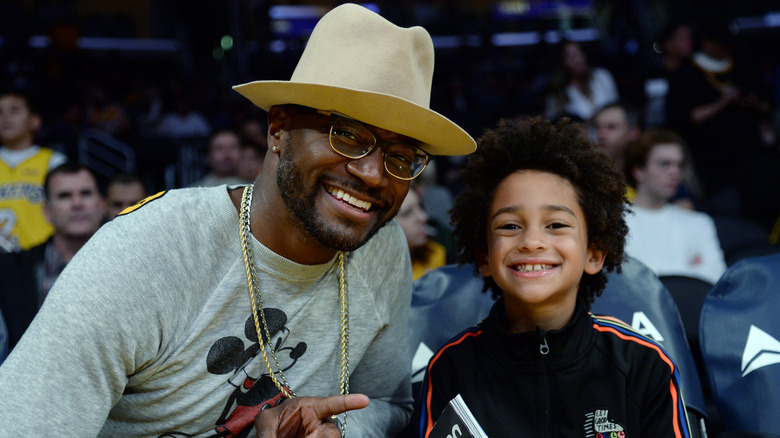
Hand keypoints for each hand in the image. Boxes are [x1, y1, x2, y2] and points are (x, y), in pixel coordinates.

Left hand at [255, 394, 369, 437]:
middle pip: (333, 433)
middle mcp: (321, 424)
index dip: (348, 402)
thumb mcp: (266, 422)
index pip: (332, 404)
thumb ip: (267, 433)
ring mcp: (321, 437)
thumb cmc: (274, 422)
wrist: (276, 434)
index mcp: (311, 407)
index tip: (364, 400)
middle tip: (310, 437)